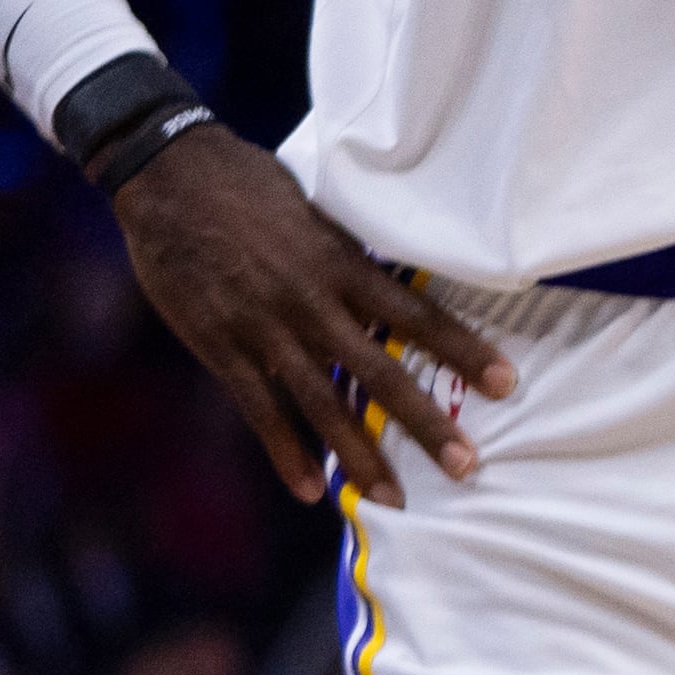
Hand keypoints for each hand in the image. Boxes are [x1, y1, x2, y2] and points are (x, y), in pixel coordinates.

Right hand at [112, 126, 516, 505]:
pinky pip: (260, 411)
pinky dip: (287, 452)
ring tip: (395, 498)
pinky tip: (311, 489)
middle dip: (424, 423)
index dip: (462, 350)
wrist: (170, 177)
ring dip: (361, 454)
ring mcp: (265, 329)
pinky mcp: (222, 348)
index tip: (504, 382)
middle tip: (466, 464)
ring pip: (324, 403)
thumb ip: (348, 257)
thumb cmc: (250, 184)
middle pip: (380, 372)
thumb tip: (389, 286)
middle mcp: (312, 302)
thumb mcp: (317, 212)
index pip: (416, 315)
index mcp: (342, 263)